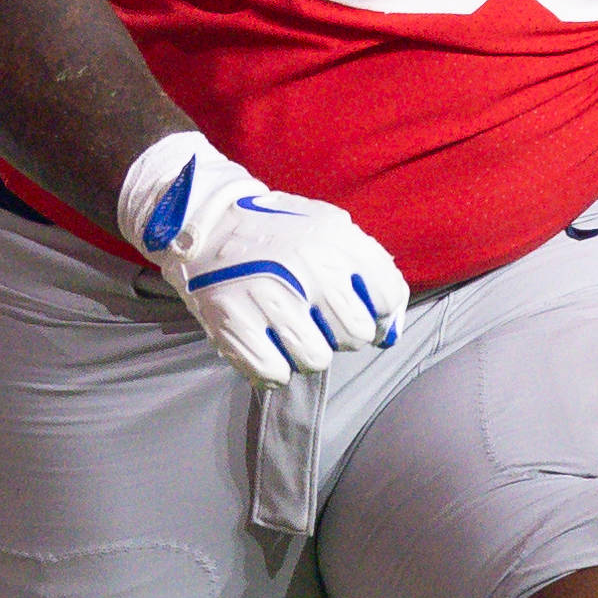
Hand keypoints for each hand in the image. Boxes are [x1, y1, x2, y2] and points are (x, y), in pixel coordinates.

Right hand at [119, 131, 406, 387]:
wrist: (206, 224)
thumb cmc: (278, 233)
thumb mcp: (330, 228)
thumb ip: (371, 271)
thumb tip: (390, 332)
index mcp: (334, 240)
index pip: (386, 299)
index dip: (376, 312)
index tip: (354, 308)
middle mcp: (305, 268)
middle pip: (354, 336)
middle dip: (339, 333)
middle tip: (314, 317)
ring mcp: (268, 298)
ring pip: (316, 360)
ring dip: (305, 351)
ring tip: (286, 328)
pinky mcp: (234, 323)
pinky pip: (275, 373)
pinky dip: (272, 366)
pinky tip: (264, 341)